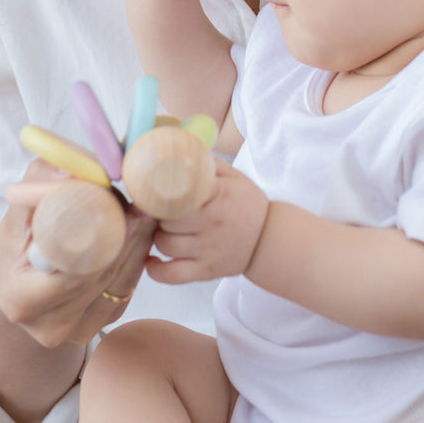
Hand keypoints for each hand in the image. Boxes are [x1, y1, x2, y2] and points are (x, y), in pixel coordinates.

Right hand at [0, 159, 155, 349]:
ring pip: (123, 279)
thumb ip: (38, 190)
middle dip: (126, 231)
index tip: (119, 201)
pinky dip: (136, 257)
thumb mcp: (12, 221)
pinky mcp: (102, 326)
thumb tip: (69, 165)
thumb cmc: (10, 255)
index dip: (101, 231)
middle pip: (104, 270)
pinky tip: (140, 233)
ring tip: (144, 209)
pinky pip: (128, 287)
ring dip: (138, 241)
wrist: (13, 297)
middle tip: (142, 197)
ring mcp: (79, 331)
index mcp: (22, 300)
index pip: (74, 264)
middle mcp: (52, 325)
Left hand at [145, 158, 268, 284]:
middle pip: (166, 220)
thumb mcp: (235, 178)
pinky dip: (156, 270)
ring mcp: (208, 250)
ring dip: (158, 237)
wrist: (271, 240)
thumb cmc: (249, 205)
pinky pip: (171, 275)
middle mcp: (211, 225)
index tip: (153, 191)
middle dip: (158, 215)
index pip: (177, 194)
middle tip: (158, 211)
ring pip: (165, 245)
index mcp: (218, 197)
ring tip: (163, 230)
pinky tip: (151, 260)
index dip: (159, 193)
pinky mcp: (206, 271)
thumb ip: (209, 164)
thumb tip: (181, 148)